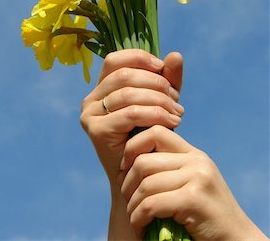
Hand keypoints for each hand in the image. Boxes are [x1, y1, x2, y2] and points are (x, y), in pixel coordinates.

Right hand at [80, 49, 183, 185]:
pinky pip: (130, 114)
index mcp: (102, 87)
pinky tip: (172, 123)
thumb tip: (175, 55)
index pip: (115, 59)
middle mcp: (90, 98)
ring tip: (178, 113)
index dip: (139, 58)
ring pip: (128, 93)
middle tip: (177, 100)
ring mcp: (90, 114)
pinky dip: (155, 115)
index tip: (162, 67)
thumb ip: (168, 79)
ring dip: (159, 100)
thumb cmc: (150, 135)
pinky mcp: (97, 130)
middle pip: (125, 75)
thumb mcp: (161, 102)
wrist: (141, 176)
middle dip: (156, 84)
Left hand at [119, 125, 268, 240]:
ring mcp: (196, 178)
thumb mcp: (192, 182)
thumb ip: (171, 168)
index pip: (156, 132)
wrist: (236, 240)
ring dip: (132, 205)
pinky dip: (139, 218)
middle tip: (126, 198)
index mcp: (194, 154)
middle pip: (144, 160)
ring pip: (145, 184)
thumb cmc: (207, 215)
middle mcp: (196, 161)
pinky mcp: (193, 199)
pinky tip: (140, 227)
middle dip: (128, 181)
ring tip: (134, 217)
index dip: (133, 146)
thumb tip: (131, 159)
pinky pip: (151, 204)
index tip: (126, 167)